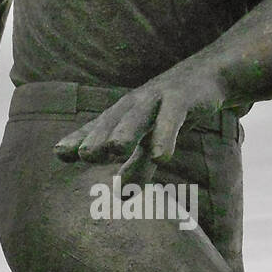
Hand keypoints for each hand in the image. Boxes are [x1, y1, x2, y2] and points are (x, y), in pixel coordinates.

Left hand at [53, 70, 225, 178]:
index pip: (96, 128)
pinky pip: (172, 117)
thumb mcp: (154, 141)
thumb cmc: (174, 110)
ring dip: (125, 132)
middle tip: (83, 155)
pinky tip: (163, 156)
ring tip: (114, 150)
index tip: (59, 153)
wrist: (211, 75)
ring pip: (138, 116)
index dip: (78, 138)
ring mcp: (157, 99)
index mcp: (123, 115)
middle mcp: (134, 105)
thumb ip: (138, 166)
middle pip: (111, 122)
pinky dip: (166, 134)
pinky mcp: (182, 99)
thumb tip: (120, 195)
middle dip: (96, 137)